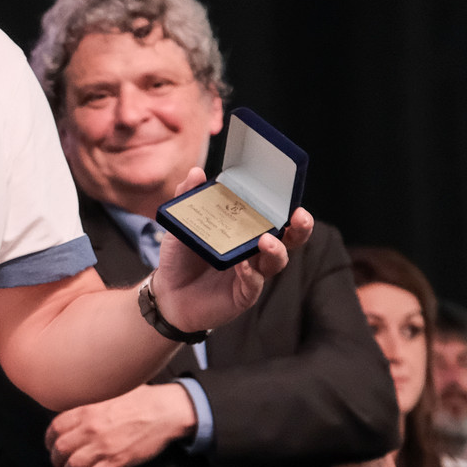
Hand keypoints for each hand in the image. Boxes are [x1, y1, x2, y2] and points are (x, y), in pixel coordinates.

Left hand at [46, 384, 196, 466]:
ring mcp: (103, 445)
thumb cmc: (140, 399)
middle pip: (60, 449)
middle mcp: (90, 428)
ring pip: (74, 466)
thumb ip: (89, 402)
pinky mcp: (117, 460)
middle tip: (59, 465)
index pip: (55, 427)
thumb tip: (75, 410)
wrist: (164, 410)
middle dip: (56, 460)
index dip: (49, 440)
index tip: (51, 446)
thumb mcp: (109, 392)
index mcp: (86, 409)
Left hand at [148, 168, 312, 334]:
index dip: (288, 207)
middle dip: (300, 228)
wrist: (166, 293)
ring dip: (276, 249)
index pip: (275, 216)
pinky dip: (250, 274)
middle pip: (289, 239)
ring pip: (276, 262)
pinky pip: (253, 284)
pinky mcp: (243, 294)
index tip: (293, 194)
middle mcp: (256, 251)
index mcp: (247, 231)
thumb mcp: (183, 225)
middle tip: (300, 216)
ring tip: (266, 240)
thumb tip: (196, 172)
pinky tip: (242, 265)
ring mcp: (252, 273)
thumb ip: (189, 197)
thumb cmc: (180, 257)